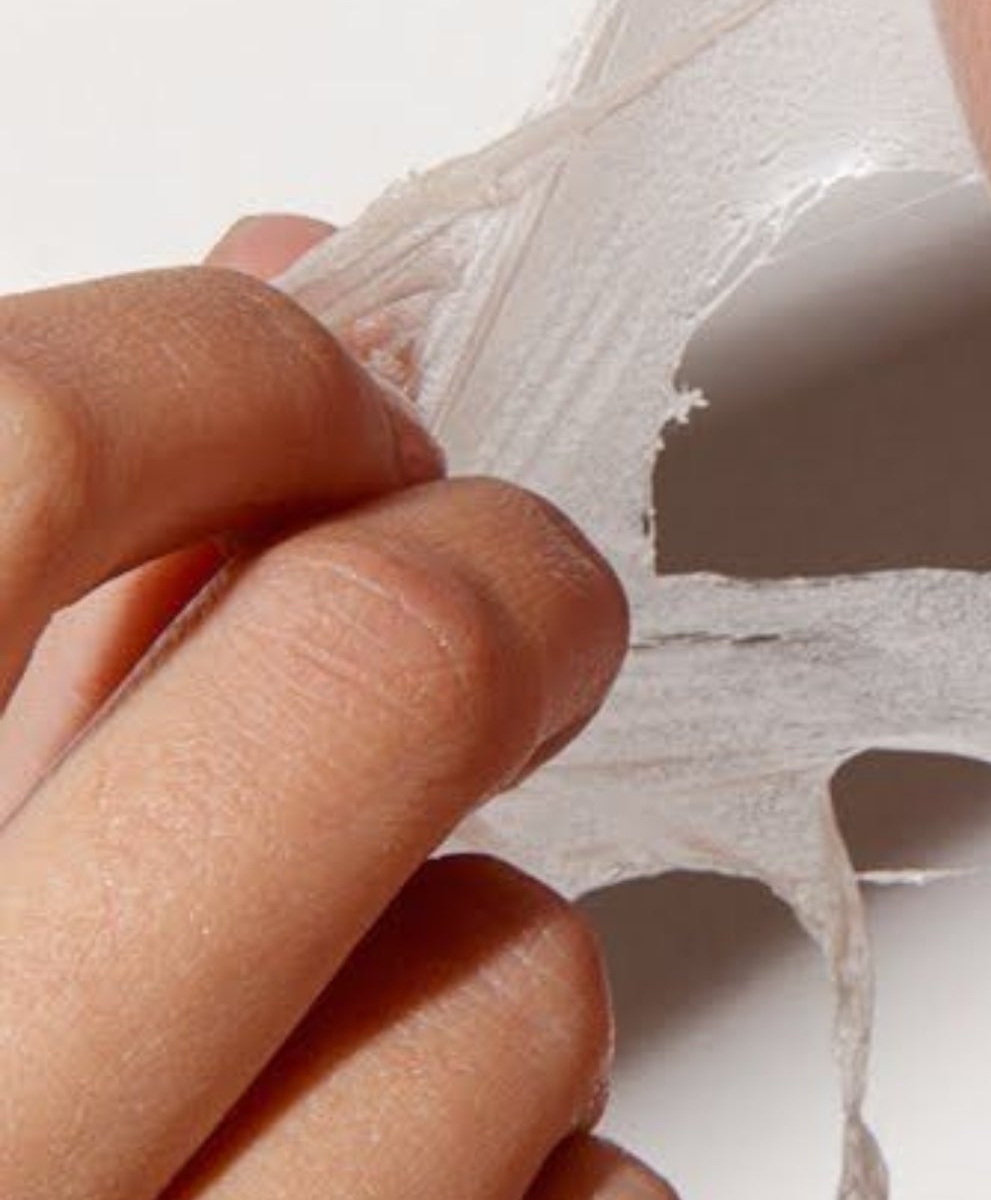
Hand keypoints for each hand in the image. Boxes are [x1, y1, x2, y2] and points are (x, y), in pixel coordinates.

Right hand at [0, 218, 674, 1199]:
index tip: (343, 402)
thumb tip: (298, 285)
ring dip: (474, 966)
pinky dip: (535, 1193)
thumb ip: (67, 610)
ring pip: (521, 978)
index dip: (236, 372)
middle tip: (502, 612)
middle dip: (494, 588)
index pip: (17, 451)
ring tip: (340, 1043)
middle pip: (374, 667)